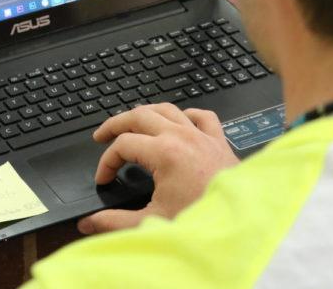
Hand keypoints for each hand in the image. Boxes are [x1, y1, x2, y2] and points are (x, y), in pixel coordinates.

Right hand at [77, 103, 238, 234]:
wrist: (243, 225)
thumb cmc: (204, 220)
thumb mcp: (153, 222)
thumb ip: (116, 222)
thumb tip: (90, 223)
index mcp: (164, 153)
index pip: (123, 146)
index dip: (106, 161)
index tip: (104, 179)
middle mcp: (182, 137)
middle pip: (139, 115)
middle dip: (115, 124)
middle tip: (101, 135)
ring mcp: (202, 136)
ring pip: (166, 108)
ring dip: (145, 113)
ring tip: (131, 122)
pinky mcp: (218, 141)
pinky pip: (201, 115)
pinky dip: (185, 114)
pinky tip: (178, 121)